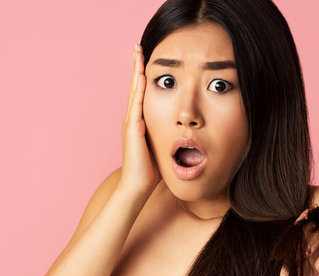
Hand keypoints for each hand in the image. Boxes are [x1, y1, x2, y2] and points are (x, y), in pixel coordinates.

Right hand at [117, 43, 160, 195]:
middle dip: (137, 66)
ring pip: (134, 92)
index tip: (147, 57)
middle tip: (137, 46)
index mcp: (140, 121)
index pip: (142, 92)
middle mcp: (133, 119)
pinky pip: (136, 106)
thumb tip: (188, 131)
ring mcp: (131, 123)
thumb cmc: (152, 170)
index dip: (144, 74)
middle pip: (135, 86)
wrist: (138, 187)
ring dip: (135, 72)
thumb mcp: (164, 146)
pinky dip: (138, 91)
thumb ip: (170, 135)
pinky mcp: (133, 130)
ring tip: (137, 54)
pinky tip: (141, 77)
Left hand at [277, 211, 318, 275]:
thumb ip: (293, 250)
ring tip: (307, 255)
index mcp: (311, 254)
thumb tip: (299, 228)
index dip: (307, 220)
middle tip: (302, 242)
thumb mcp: (287, 269)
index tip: (301, 216)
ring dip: (316, 240)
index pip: (314, 229)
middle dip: (311, 227)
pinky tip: (318, 275)